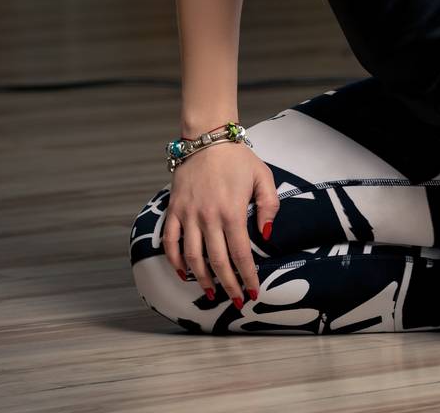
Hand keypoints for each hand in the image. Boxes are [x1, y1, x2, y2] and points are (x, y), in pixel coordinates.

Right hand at [163, 144, 279, 304]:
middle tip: (237, 300)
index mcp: (232, 211)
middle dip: (228, 285)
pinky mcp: (174, 210)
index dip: (247, 276)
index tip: (253, 292)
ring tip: (211, 293)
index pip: (241, 254)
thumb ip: (269, 206)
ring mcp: (189, 215)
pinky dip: (175, 261)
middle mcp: (209, 217)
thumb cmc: (238, 158)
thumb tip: (267, 235)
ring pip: (192, 257)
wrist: (208, 139)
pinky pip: (170, 242)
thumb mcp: (263, 177)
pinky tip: (183, 272)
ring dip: (202, 279)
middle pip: (217, 262)